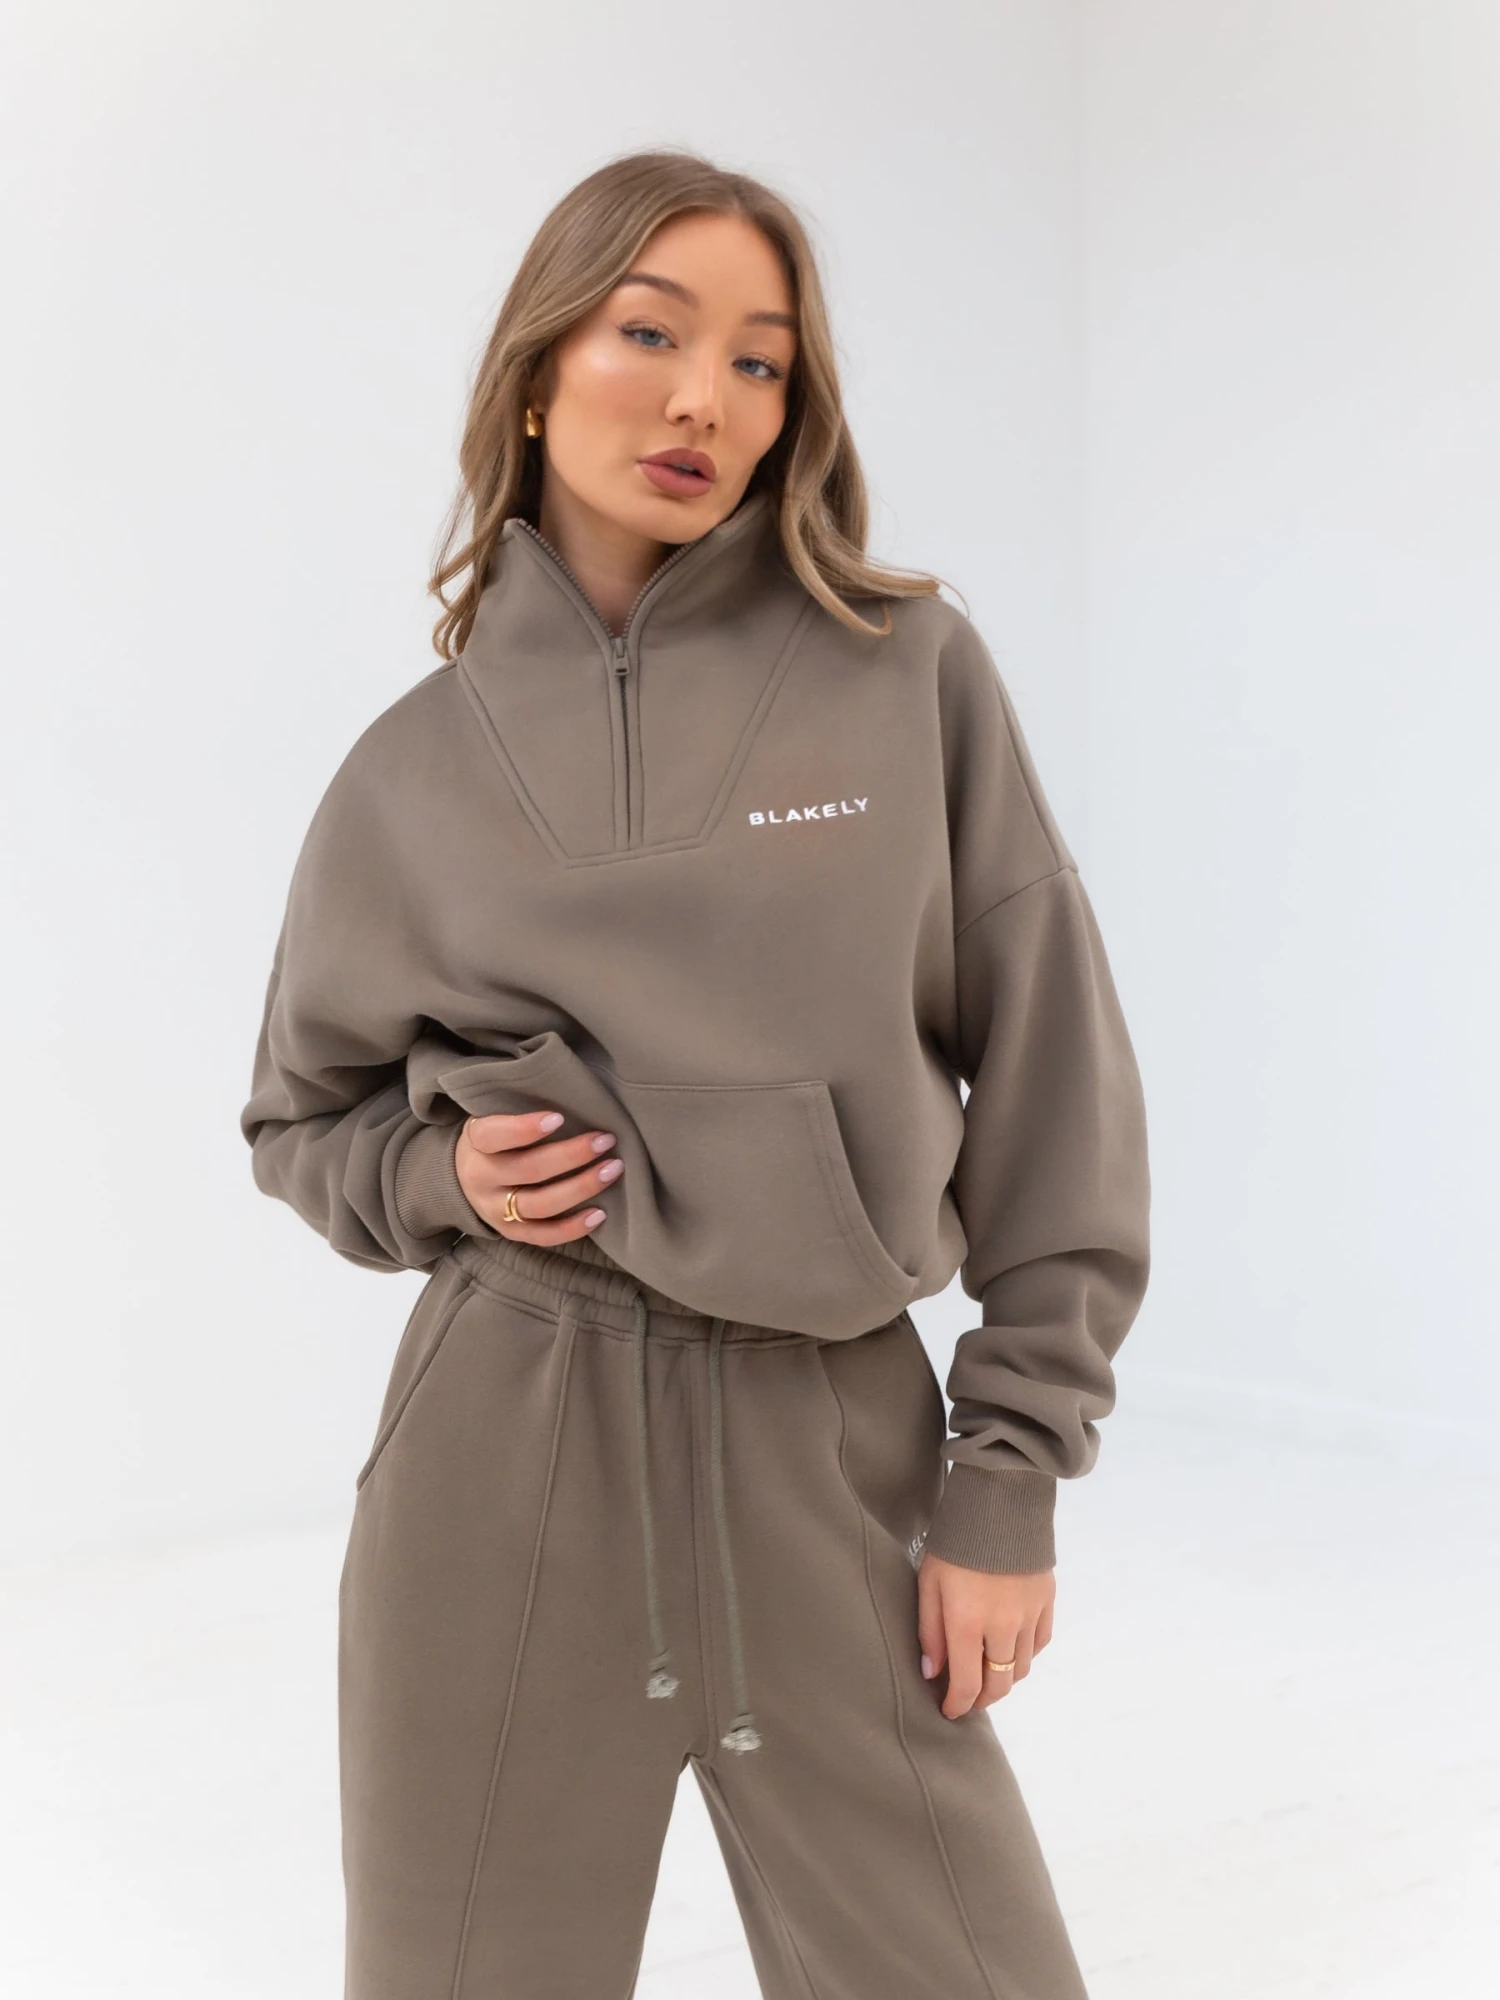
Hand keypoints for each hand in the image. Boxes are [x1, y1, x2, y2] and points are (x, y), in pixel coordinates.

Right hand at [455, 1109, 623, 1244]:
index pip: (494, 1135)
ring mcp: (495, 1210)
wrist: (464, 1179)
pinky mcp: (511, 1233)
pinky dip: (572, 1228)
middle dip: (571, 1155)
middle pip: (528, 1170)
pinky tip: (600, 1213)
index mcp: (476, 1143)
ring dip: (580, 1188)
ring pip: (539, 1205)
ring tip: (612, 1170)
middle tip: (605, 1140)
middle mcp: (482, 1179)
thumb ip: (520, 1109)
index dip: (524, 1128)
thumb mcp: (494, 1116)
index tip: (559, 1117)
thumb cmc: (497, 1138)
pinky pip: (543, 1236)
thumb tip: (574, 1097)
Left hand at [915, 1552, 1055, 1717]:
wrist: (1000, 1501)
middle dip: (982, 1699)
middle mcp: (1003, 1626)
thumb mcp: (929, 1581)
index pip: (967, 1684)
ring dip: (1004, 1678)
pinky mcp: (1047, 1601)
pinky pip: (1040, 1643)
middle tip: (968, 1698)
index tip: (948, 1711)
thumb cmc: (955, 1541)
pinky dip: (1026, 1654)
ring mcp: (1030, 1615)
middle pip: (999, 1684)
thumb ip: (930, 1630)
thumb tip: (932, 1672)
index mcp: (967, 1623)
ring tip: (987, 1673)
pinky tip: (1011, 1648)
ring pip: (1022, 1668)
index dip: (957, 1705)